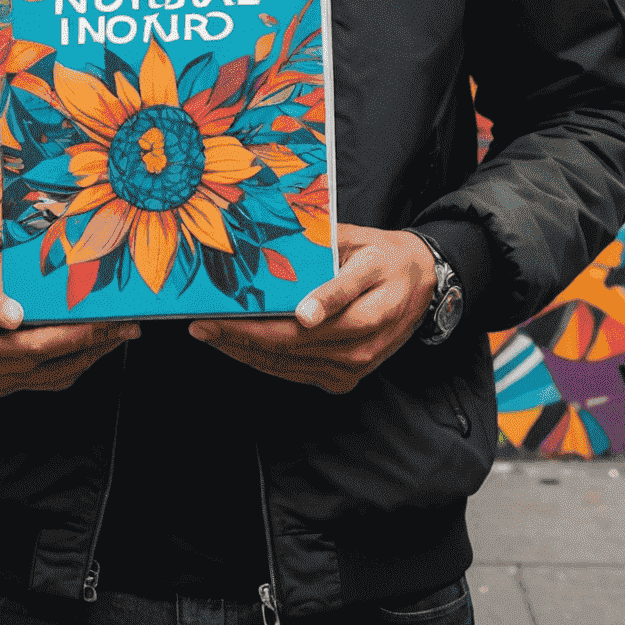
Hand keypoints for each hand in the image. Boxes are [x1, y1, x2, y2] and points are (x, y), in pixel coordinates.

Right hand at [0, 244, 137, 397]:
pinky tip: (96, 346)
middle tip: (128, 325)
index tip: (102, 321)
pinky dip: (75, 364)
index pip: (30, 348)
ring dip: (91, 358)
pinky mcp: (4, 380)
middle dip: (92, 346)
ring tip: (121, 335)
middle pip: (48, 365)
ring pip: (52, 377)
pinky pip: (47, 379)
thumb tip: (15, 316)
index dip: (70, 337)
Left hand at [186, 225, 437, 394]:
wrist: (422, 284)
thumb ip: (325, 257)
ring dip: (246, 354)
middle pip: (289, 348)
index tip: (222, 318)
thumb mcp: (361, 246)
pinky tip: (239, 347)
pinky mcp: (346, 379)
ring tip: (212, 336)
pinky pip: (297, 373)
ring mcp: (354, 367)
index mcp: (366, 310)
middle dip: (240, 339)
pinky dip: (265, 362)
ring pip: (289, 365)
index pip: (301, 325)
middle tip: (201, 326)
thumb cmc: (385, 258)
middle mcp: (361, 346)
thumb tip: (284, 257)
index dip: (257, 325)